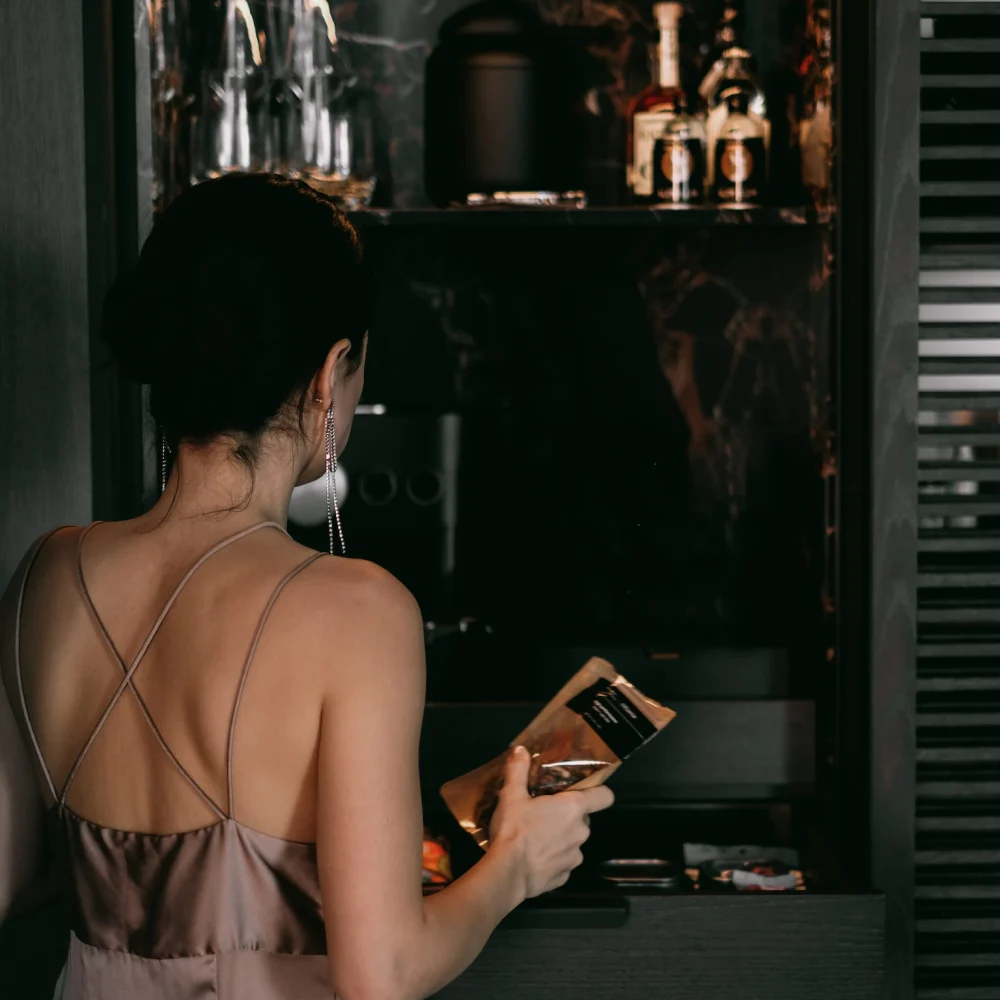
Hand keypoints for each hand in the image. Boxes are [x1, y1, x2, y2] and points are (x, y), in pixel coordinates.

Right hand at [488, 746, 614, 899]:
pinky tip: (534, 858)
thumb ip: (518, 770)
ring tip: (536, 838)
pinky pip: (563, 862)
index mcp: (573, 808)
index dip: (598, 791)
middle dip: (567, 816)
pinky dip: (553, 859)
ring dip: (561, 838)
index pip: (604, 796)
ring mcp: (575, 856)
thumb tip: (520, 750)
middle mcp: (581, 832)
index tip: (584, 791)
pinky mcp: (565, 876)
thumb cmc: (514, 830)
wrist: (507, 874)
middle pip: (583, 818)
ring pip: (573, 841)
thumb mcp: (511, 795)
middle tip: (545, 813)